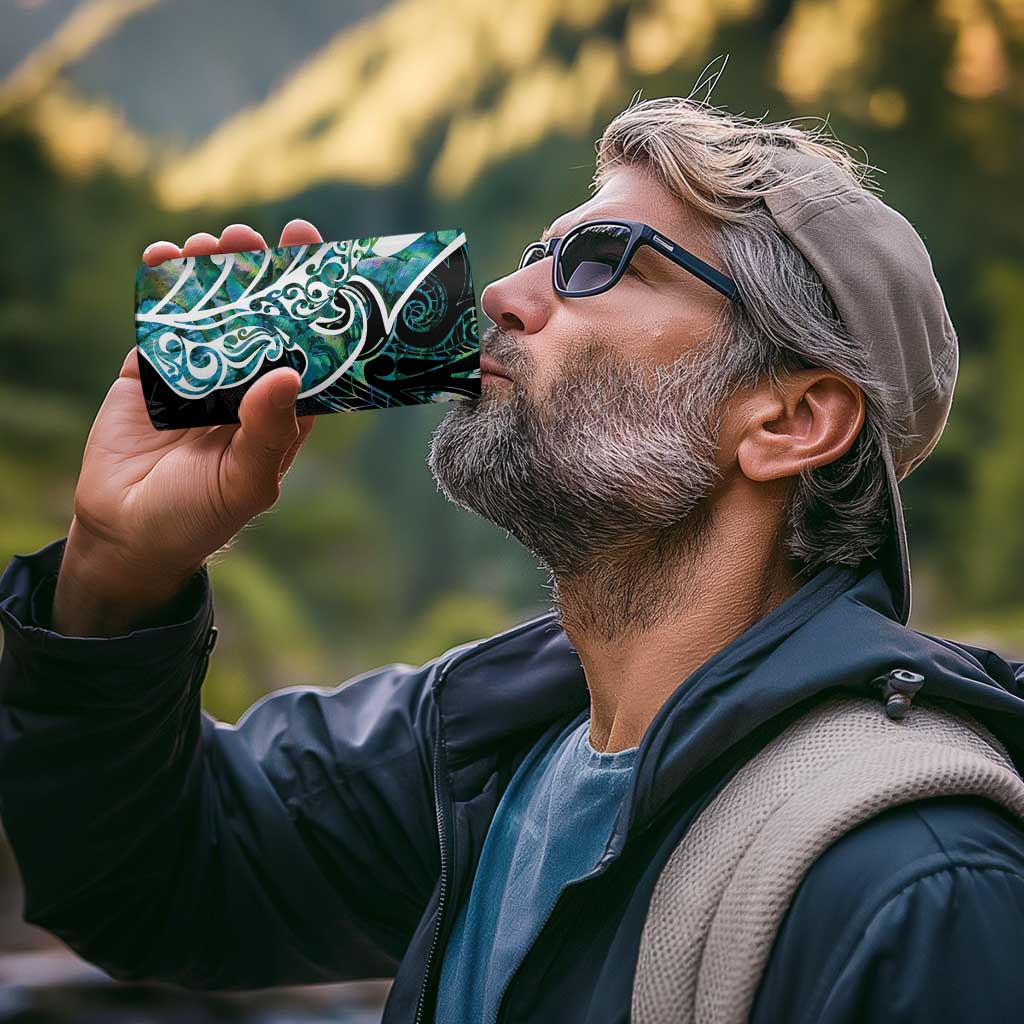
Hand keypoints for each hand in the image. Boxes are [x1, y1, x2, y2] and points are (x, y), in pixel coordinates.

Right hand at [52, 219, 323, 635]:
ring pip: (210, 311)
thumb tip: (288, 371)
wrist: (127, 534)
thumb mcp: (246, 482)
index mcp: (280, 409)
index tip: (316, 254)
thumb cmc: (200, 517)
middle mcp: (244, 384)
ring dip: (210, 272)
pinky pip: (160, 322)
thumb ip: (268, 431)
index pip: (306, 345)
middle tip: (252, 236)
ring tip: (210, 242)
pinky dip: (160, 288)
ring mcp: (197, 374)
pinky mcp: (151, 371)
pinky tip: (163, 257)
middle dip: (257, 273)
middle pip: (258, 316)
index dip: (312, 302)